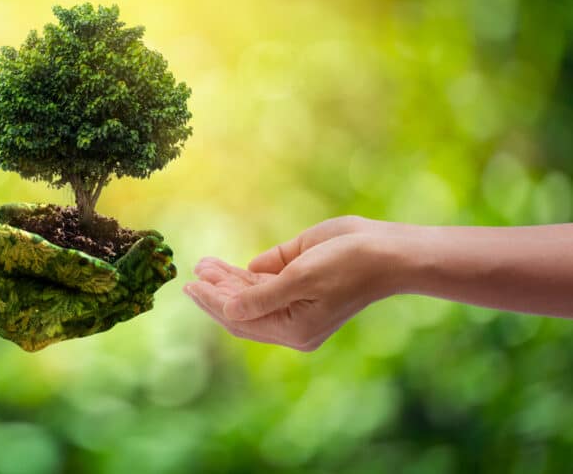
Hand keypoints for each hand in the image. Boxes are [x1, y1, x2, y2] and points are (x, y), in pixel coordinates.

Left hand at [184, 216, 406, 350]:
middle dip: (215, 292)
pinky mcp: (300, 277)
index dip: (212, 303)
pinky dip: (244, 274)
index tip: (190, 286)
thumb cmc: (347, 266)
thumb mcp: (299, 280)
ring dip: (226, 280)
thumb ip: (261, 296)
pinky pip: (264, 280)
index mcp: (293, 328)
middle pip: (242, 309)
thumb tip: (228, 309)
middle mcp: (291, 318)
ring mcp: (295, 298)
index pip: (241, 319)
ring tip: (204, 264)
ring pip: (251, 294)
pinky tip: (227, 267)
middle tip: (192, 274)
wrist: (387, 250)